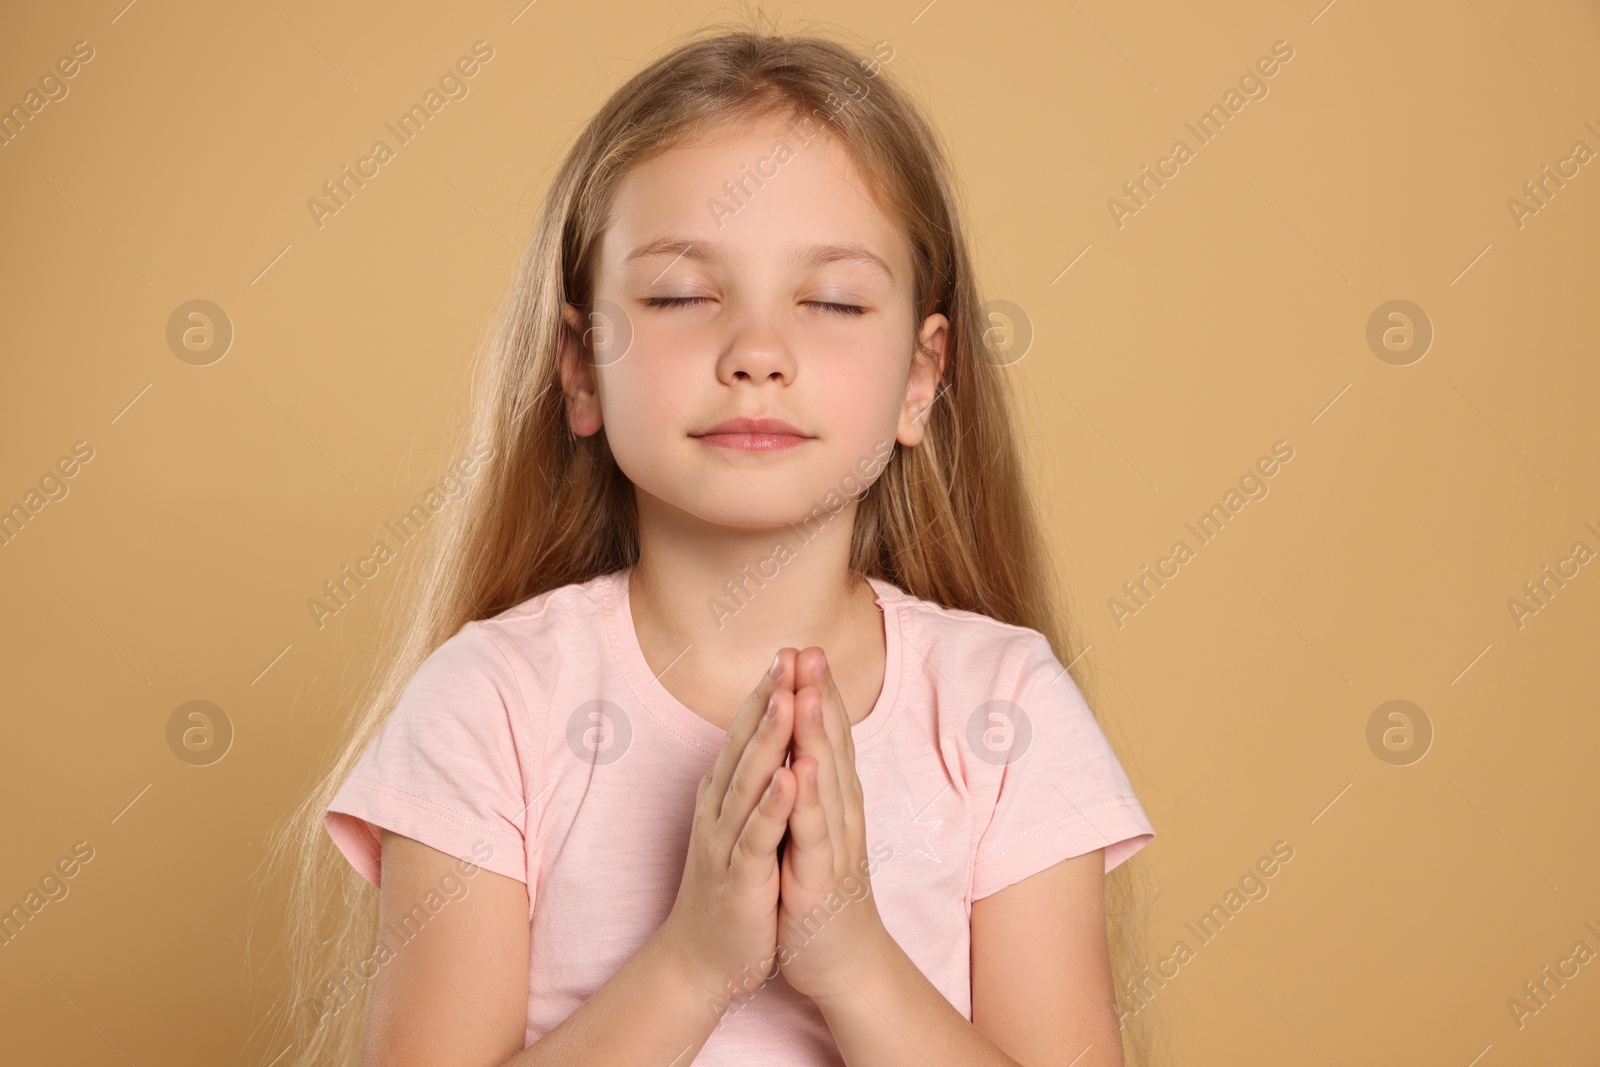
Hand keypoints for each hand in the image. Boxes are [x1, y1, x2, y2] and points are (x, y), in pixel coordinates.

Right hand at [657, 649, 799, 1016]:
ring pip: (748, 782)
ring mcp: (725, 842)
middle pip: (746, 744)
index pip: (748, 732)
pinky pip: (756, 836)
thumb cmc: (733, 886)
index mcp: (725, 795)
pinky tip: (792, 778)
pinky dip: (774, 805)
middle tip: (791, 653)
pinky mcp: (738, 878)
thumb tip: (767, 735)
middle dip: (770, 697)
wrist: (703, 959)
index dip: (769, 691)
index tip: (794, 650)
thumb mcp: (742, 824)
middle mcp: (719, 809)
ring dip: (769, 739)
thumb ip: (752, 780)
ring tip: (789, 697)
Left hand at [775, 647, 891, 1002]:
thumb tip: (805, 744)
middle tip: (812, 648)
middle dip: (820, 696)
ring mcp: (833, 844)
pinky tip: (802, 768)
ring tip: (808, 691)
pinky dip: (807, 799)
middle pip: (831, 745)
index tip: (805, 646)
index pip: (828, 736)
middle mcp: (841, 814)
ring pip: (825, 780)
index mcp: (835, 801)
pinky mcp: (819, 878)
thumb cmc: (822, 893)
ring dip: (817, 735)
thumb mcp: (817, 830)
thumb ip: (815, 787)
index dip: (818, 691)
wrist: (843, 963)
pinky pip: (812, 833)